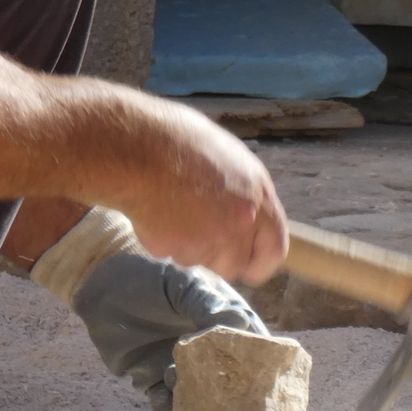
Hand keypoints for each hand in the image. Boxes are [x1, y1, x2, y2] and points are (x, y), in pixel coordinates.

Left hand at [70, 253, 269, 410]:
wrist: (103, 286)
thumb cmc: (149, 276)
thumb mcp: (186, 283)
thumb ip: (211, 305)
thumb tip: (237, 327)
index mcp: (227, 323)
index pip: (253, 349)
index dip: (256, 364)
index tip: (248, 372)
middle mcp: (209, 351)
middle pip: (230, 383)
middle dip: (226, 393)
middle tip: (214, 391)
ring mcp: (183, 369)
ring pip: (200, 399)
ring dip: (193, 400)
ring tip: (177, 379)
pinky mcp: (155, 383)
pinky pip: (168, 407)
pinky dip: (167, 407)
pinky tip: (159, 391)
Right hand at [100, 101, 287, 285]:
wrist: (136, 146)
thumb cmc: (176, 140)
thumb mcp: (227, 158)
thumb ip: (241, 192)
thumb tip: (243, 211)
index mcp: (258, 194)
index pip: (275, 247)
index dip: (261, 263)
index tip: (250, 270)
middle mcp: (240, 221)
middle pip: (234, 264)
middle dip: (216, 257)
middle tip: (194, 232)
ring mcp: (210, 238)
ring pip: (200, 261)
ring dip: (186, 246)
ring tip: (170, 207)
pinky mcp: (178, 248)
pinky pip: (170, 254)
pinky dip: (160, 239)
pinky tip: (153, 210)